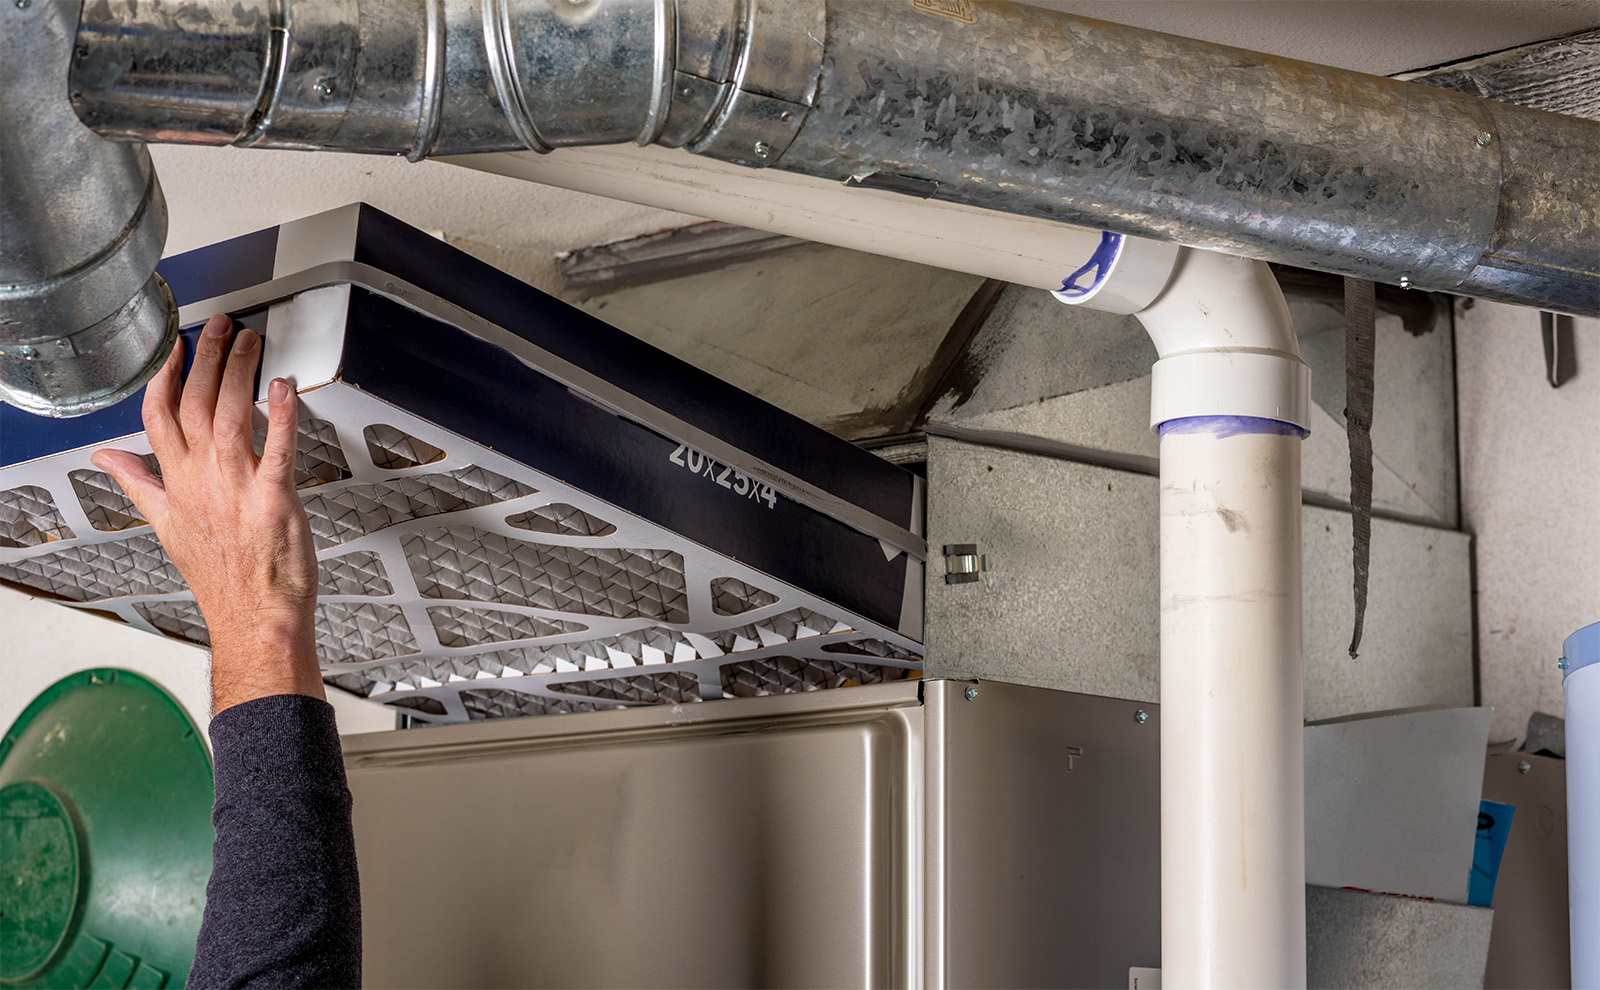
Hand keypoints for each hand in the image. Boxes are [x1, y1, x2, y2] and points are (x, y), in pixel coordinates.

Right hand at [93, 314, 324, 712]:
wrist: (253, 619)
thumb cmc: (222, 577)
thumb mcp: (166, 527)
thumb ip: (138, 484)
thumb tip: (107, 458)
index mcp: (176, 484)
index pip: (158, 417)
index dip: (166, 376)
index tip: (175, 347)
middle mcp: (202, 481)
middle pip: (194, 405)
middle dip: (205, 359)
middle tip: (220, 325)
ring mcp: (237, 489)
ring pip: (230, 416)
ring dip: (240, 373)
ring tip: (249, 341)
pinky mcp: (274, 500)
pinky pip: (277, 449)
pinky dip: (282, 416)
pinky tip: (285, 386)